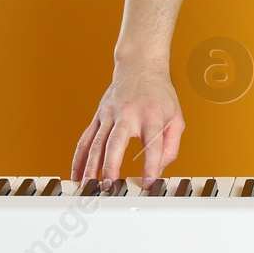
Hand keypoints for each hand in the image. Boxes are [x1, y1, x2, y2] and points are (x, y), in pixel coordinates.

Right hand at [71, 59, 184, 188]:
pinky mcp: (98, 116)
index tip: (149, 183)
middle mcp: (129, 114)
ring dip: (91, 165)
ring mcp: (110, 114)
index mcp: (151, 115)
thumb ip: (171, 147)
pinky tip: (77, 174)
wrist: (140, 65)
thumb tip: (158, 171)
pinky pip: (85, 139)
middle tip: (110, 187)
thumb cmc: (159, 94)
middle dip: (112, 166)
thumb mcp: (176, 118)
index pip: (153, 144)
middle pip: (117, 142)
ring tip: (89, 185)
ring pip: (97, 142)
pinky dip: (79, 158)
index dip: (151, 165)